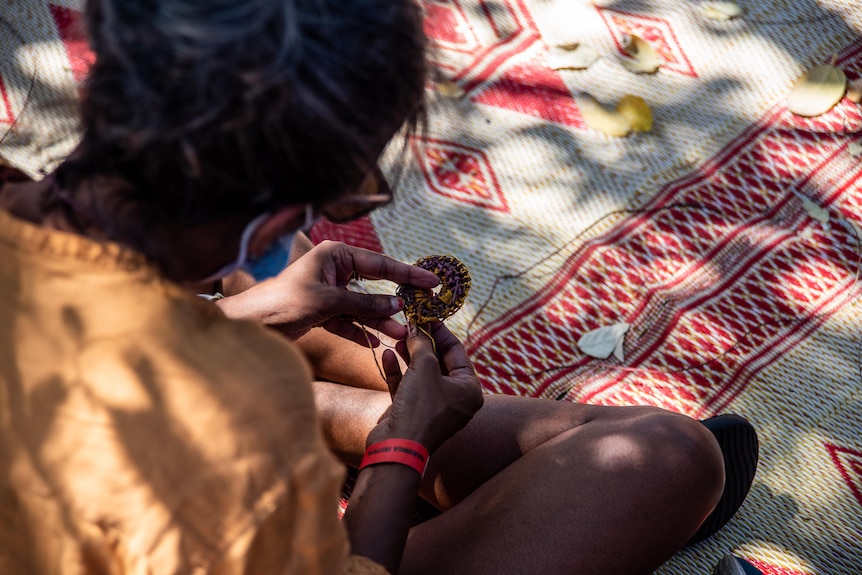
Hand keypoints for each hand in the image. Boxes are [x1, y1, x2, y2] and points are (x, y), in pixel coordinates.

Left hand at [218, 240, 439, 343]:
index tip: (432, 281)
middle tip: (423, 307)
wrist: (251, 323)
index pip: (380, 264)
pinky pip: (351, 321)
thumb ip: (365, 304)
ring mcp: (330, 291)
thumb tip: (397, 306)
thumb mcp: (329, 302)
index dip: (408, 274)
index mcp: (336, 255)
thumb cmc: (283, 302)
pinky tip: (378, 343)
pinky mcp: (324, 312)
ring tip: (402, 334)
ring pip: (364, 307)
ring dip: (381, 322)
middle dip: (397, 301)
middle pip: (375, 285)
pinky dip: (362, 332)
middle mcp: (335, 270)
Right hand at [369, 322, 483, 453]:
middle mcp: (455, 399)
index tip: (425, 316)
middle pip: (439, 362)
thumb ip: (422, 343)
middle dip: (422, 343)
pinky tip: (387, 355)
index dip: (440, 332)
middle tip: (409, 325)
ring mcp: (433, 408)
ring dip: (408, 355)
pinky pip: (407, 386)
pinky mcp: (412, 413)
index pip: (457, 352)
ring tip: (396, 337)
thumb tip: (417, 326)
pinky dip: (398, 371)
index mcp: (469, 390)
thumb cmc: (420, 407)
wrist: (397, 447)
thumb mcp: (425, 367)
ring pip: (421, 374)